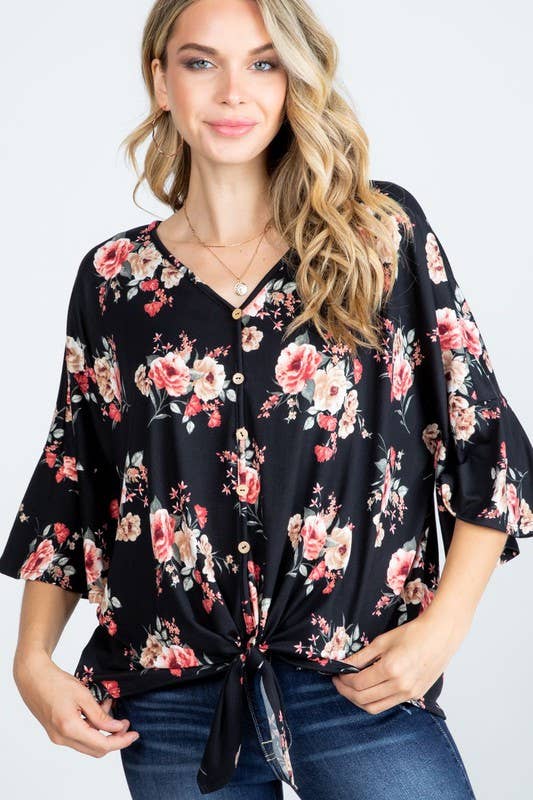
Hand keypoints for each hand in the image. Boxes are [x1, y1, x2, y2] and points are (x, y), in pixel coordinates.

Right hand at [13, 650, 139, 755]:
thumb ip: (100, 715)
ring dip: (102, 730)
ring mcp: (57, 737)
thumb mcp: (83, 695)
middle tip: (126, 723)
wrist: (32, 677)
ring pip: (87, 743)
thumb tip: (116, 728)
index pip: (102, 745)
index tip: (134, 733)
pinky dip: (92, 727)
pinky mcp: (56, 732)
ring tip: (109, 706)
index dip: (121, 741)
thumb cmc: (56, 682)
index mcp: (69, 728)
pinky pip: (79, 737)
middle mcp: (62, 738)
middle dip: (114, 738)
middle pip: (95, 749)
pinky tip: (97, 709)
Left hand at [331, 612, 466, 714]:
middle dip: (346, 692)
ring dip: (359, 700)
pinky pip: (388, 704)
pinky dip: (375, 700)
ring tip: (351, 688)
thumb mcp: (382, 641)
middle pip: (363, 699)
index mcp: (390, 669)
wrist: (440, 635)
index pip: (357, 683)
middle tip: (339, 682)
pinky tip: (370, 689)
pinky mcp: (415, 696)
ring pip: (375, 707)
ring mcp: (409, 693)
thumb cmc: (412, 633)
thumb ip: (361, 656)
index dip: (343, 680)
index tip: (337, 673)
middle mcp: (400, 685)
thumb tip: (342, 664)